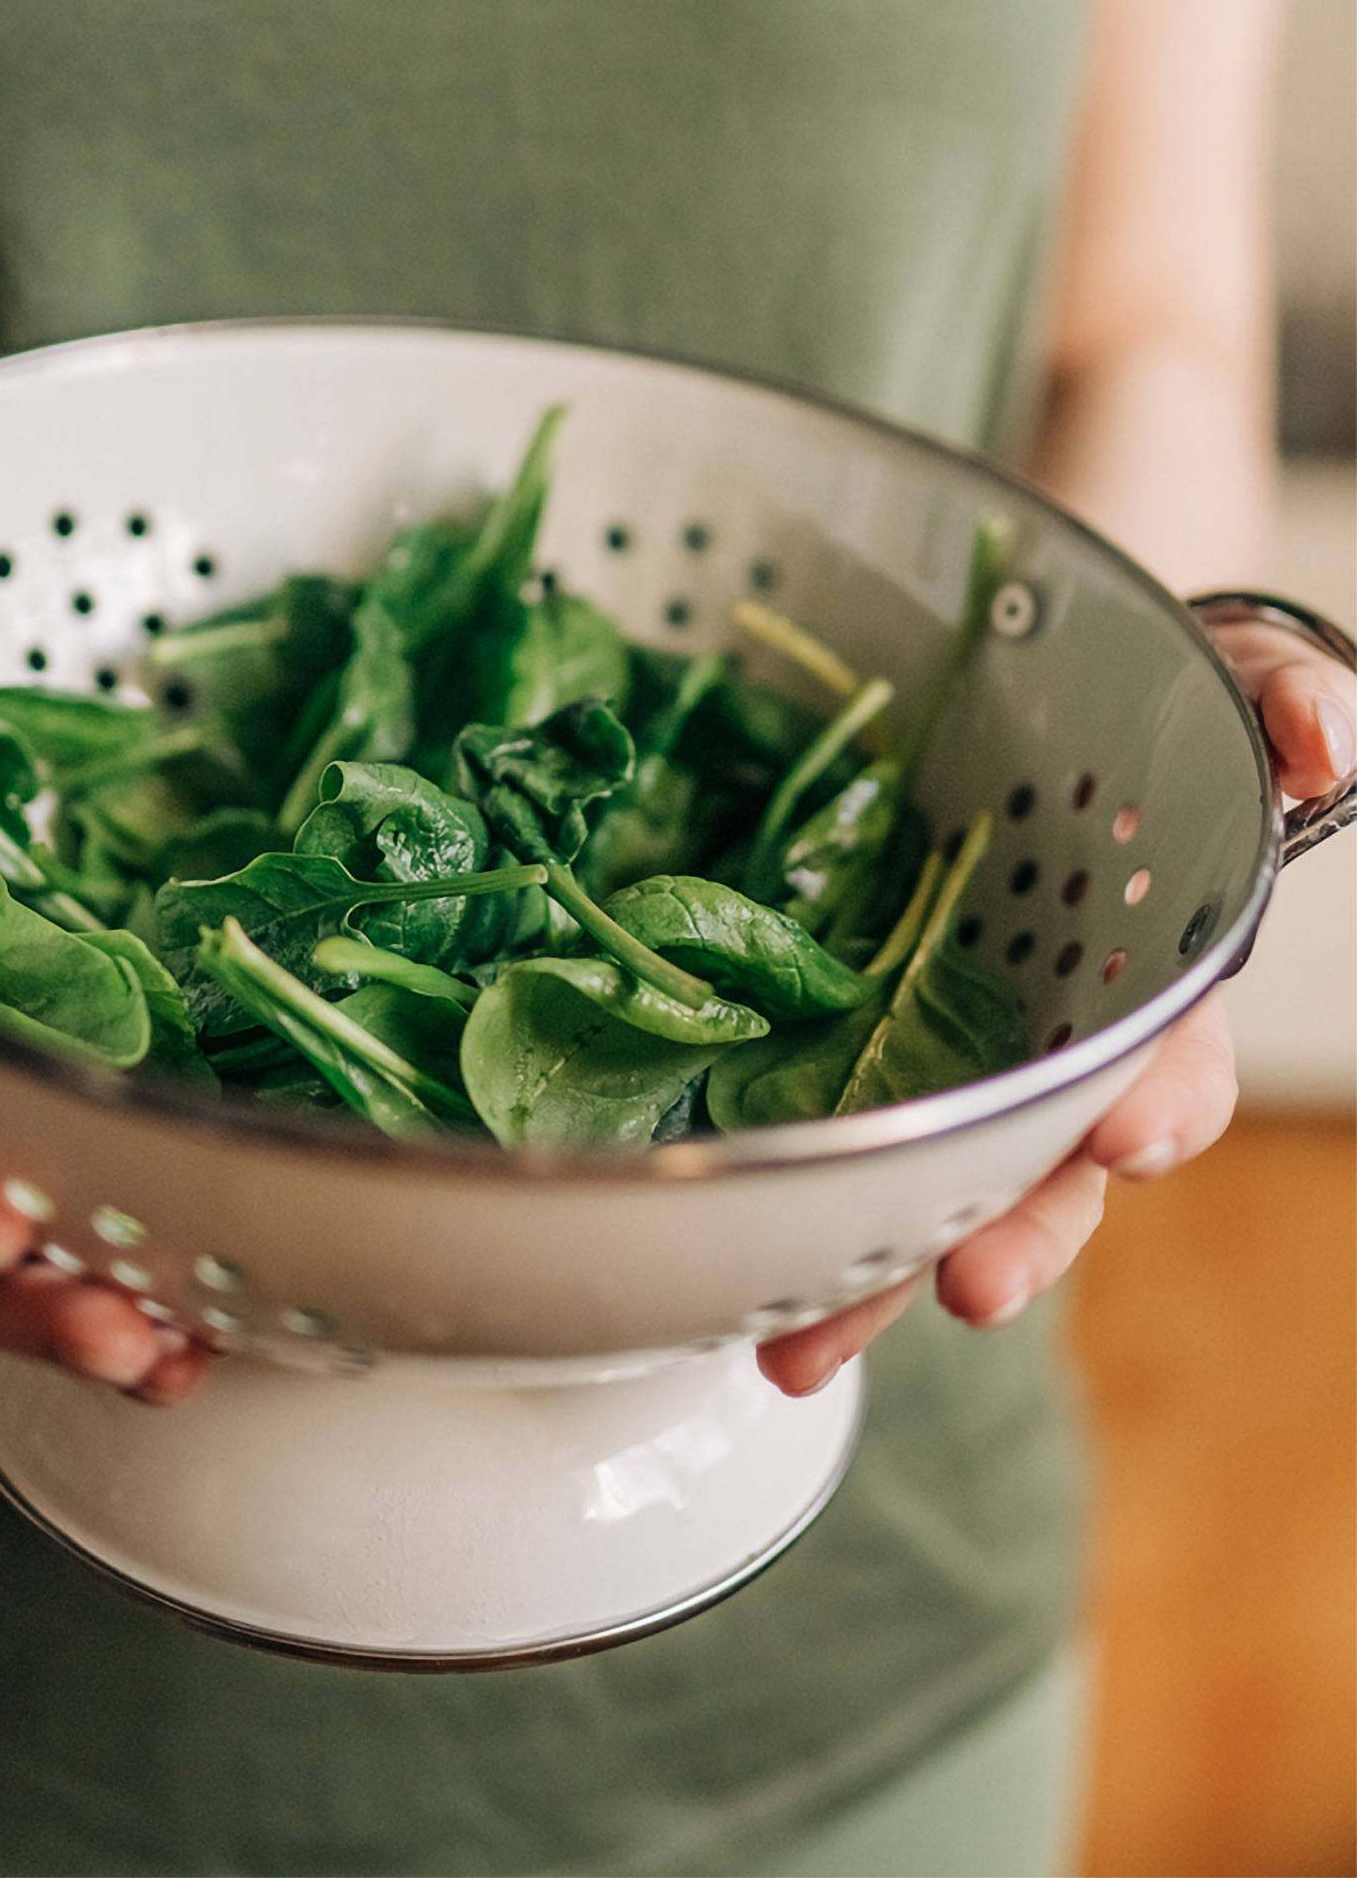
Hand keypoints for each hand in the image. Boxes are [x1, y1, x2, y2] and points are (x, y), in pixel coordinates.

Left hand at [758, 611, 1356, 1397]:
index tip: (1129, 1134)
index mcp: (1146, 983)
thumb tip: (1324, 748)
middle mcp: (1047, 1043)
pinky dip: (782, 1206)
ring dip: (873, 1274)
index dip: (1158, 1105)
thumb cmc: (1129, 698)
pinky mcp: (842, 1039)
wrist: (1008, 682)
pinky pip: (818, 1134)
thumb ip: (1282, 700)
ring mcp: (942, 1052)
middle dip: (1013, 1236)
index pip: (1170, 1064)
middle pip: (1041, 1171)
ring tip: (805, 1347)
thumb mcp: (1222, 678)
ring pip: (919, 1188)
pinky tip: (728, 1279)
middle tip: (967, 1285)